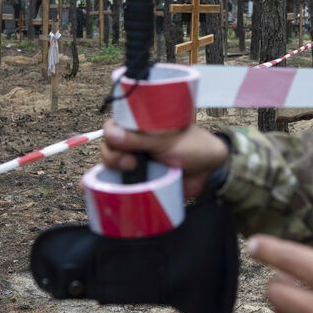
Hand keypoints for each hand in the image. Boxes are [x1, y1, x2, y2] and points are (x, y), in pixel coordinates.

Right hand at [101, 119, 229, 196]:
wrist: (210, 170)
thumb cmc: (192, 146)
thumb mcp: (166, 140)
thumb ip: (140, 138)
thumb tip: (111, 135)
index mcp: (140, 125)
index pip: (113, 125)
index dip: (111, 134)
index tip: (120, 142)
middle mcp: (134, 142)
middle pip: (108, 146)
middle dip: (112, 155)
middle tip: (131, 162)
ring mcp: (135, 161)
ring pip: (110, 164)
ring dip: (113, 168)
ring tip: (132, 171)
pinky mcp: (138, 180)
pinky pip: (118, 182)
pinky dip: (109, 185)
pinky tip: (102, 188)